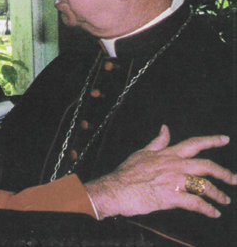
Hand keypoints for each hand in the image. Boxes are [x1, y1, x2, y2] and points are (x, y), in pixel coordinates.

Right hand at [85, 125, 236, 218]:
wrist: (117, 188)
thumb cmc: (127, 172)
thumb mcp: (142, 152)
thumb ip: (158, 142)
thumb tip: (165, 128)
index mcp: (168, 154)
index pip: (193, 143)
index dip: (211, 140)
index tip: (224, 139)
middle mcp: (174, 165)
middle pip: (206, 166)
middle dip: (224, 173)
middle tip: (233, 179)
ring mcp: (174, 181)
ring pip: (204, 185)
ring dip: (218, 194)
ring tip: (224, 200)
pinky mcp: (172, 197)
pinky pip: (196, 203)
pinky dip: (207, 209)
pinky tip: (213, 213)